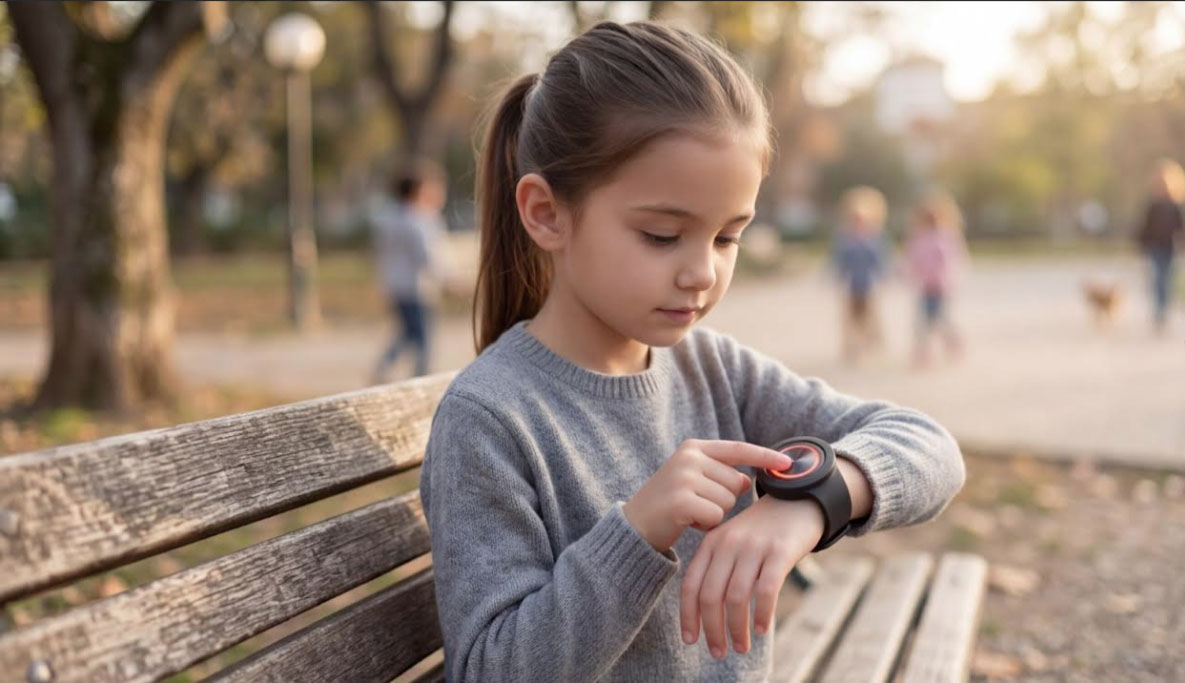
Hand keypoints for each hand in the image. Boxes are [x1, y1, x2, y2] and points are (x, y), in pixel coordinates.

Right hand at [622, 440, 791, 553]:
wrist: (635, 525)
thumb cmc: (669, 504)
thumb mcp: (693, 480)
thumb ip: (720, 474)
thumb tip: (748, 480)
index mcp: (694, 447)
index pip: (739, 449)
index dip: (765, 456)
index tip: (788, 463)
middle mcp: (689, 457)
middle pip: (737, 482)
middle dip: (725, 500)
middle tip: (697, 503)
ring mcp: (684, 477)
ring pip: (728, 501)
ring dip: (715, 514)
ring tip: (690, 513)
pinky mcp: (681, 500)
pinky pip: (716, 516)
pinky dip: (706, 525)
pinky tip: (687, 522)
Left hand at [680, 495, 823, 658]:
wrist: (798, 498)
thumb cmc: (763, 529)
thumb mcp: (734, 541)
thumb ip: (718, 568)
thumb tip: (708, 613)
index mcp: (712, 542)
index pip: (691, 584)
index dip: (689, 615)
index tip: (691, 639)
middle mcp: (729, 544)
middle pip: (711, 595)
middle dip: (713, 629)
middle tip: (719, 652)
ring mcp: (754, 547)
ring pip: (737, 597)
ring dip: (737, 628)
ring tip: (741, 646)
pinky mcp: (780, 551)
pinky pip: (766, 590)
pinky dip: (763, 614)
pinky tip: (763, 630)